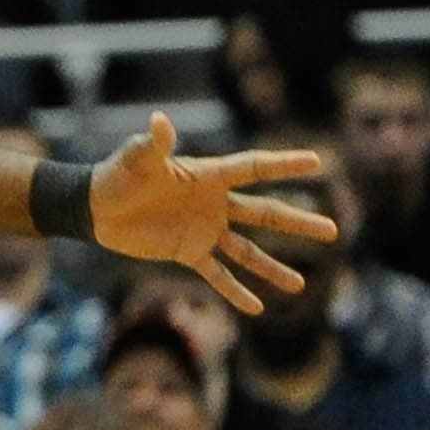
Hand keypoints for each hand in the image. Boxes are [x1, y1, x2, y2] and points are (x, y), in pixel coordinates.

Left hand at [88, 113, 333, 312]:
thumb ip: (152, 144)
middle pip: (264, 213)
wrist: (95, 208)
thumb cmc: (117, 176)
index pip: (253, 168)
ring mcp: (204, 229)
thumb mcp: (136, 160)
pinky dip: (234, 291)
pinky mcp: (188, 252)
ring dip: (272, 268)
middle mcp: (214, 203)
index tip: (318, 162)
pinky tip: (257, 308)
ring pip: (247, 251)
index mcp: (208, 176)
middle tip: (333, 231)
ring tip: (300, 285)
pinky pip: (217, 274)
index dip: (283, 164)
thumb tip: (159, 121)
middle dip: (297, 223)